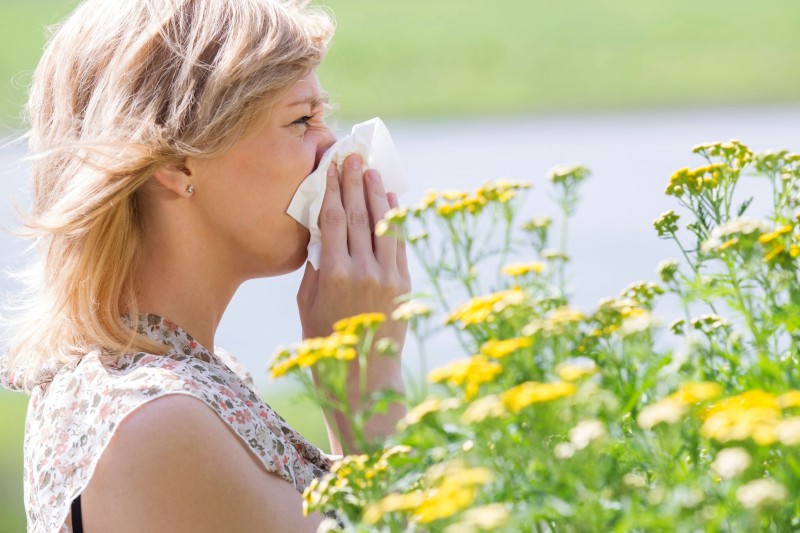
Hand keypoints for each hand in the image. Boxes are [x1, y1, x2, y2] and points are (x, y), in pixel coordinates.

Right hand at [297, 153, 410, 345]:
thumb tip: (321, 232)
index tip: (330, 167)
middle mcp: (363, 270)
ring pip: (381, 224)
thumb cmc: (325, 341)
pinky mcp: (403, 283)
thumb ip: (315, 266)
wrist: (363, 376)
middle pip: (357, 215)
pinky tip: (391, 200)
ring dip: (376, 194)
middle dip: (353, 182)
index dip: (331, 189)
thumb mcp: (307, 303)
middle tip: (352, 156)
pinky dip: (395, 219)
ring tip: (371, 170)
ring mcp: (387, 276)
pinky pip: (399, 243)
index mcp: (333, 274)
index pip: (332, 220)